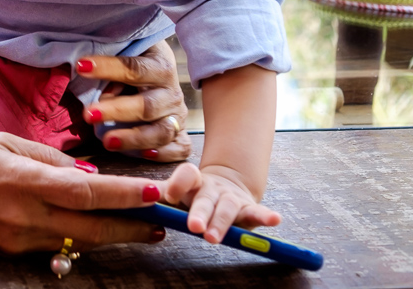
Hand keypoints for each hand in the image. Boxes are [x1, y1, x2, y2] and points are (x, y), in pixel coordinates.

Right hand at [0, 132, 167, 253]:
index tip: (155, 193)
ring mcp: (18, 238)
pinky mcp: (9, 252)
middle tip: (163, 224)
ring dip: (111, 237)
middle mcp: (25, 214)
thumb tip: (82, 171)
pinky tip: (91, 232)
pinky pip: (53, 247)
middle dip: (132, 228)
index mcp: (23, 179)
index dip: (125, 195)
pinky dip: (76, 240)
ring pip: (77, 243)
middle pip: (92, 229)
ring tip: (139, 230)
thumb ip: (43, 156)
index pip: (86, 191)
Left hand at [77, 41, 191, 161]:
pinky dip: (165, 154)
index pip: (134, 68)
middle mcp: (171, 92)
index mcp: (159, 65)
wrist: (158, 78)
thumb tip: (82, 71)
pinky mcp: (180, 135)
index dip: (108, 67)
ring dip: (134, 138)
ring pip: (161, 131)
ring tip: (107, 142)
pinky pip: (180, 148)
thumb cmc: (132, 67)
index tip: (81, 67)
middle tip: (88, 114)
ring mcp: (177, 116)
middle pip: (147, 106)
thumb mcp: (123, 56)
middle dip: (117, 111)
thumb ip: (109, 67)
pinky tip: (145, 154)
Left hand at [164, 162, 281, 242]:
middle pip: (206, 198)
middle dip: (200, 212)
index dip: (178, 183)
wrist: (228, 183)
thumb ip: (162, 193)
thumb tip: (138, 196)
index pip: (187, 175)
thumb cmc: (197, 193)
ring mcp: (232, 197)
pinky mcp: (249, 209)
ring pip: (227, 208)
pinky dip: (266, 217)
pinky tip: (274, 220)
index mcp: (194, 181)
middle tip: (194, 227)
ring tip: (214, 238)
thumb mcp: (180, 191)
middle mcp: (213, 188)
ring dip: (221, 222)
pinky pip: (257, 212)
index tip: (169, 196)